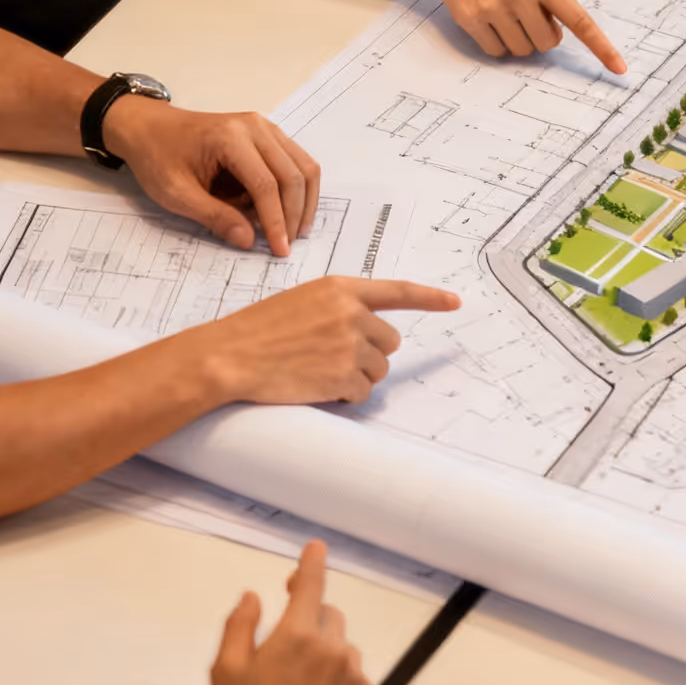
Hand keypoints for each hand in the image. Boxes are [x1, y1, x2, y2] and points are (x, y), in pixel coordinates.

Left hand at [105, 101, 318, 256]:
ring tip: (294, 230)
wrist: (148, 127)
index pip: (266, 183)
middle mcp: (254, 127)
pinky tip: (288, 209)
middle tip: (287, 245)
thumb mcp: (176, 194)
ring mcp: (264, 127)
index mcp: (230, 138)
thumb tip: (249, 240)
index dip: (276, 220)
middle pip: (292, 174)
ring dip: (304, 201)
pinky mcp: (266, 133)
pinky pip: (295, 160)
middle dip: (294, 214)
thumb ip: (214, 217)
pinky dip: (297, 187)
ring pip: (302, 165)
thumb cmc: (157, 156)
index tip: (280, 250)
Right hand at [188, 276, 457, 404]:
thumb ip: (339, 308)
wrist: (229, 355)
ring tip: (318, 370)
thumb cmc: (258, 329)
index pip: (398, 291)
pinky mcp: (343, 376)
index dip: (430, 298)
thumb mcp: (303, 301)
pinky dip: (345, 396)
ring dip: (356, 376)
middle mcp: (351, 313)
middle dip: (371, 353)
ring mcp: (349, 345)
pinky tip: (317, 386)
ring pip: (378, 370)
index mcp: (341, 288)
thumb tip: (373, 332)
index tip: (455, 302)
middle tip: (334, 356)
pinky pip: (362, 393)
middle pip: (390, 341)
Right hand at [211, 542, 372, 684]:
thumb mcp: (226, 672)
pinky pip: (353, 672)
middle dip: (309, 618)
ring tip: (298, 682)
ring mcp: (352, 674)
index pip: (310, 584)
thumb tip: (253, 597)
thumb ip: (240, 626)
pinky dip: (337, 675)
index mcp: (296, 634)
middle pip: (326, 615)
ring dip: (324, 649)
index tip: (315, 547)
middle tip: (285, 642)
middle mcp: (331, 647)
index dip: (311, 562)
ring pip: (341, 644)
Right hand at [416, 0, 625, 72]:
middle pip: (548, 43)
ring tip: (503, 12)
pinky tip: (487, 19)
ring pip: (522, 50)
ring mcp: (494, 7)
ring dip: (518, 40)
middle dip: (541, 35)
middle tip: (527, 15)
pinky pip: (496, 51)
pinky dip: (496, 43)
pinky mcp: (471, 19)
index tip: (619, 69)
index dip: (601, 47)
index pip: (579, 20)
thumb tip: (563, 32)